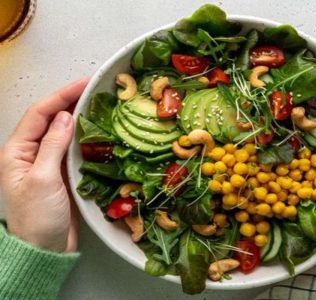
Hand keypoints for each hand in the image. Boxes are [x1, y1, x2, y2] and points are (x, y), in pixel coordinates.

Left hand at [0, 78, 88, 252]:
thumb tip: (65, 116)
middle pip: (51, 119)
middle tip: (95, 90)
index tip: (84, 83)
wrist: (45, 249)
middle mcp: (30, 153)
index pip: (39, 114)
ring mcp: (47, 163)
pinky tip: (97, 131)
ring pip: (63, 132)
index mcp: (17, 151)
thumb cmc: (37, 218)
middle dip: (71, 101)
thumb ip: (52, 146)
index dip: (61, 95)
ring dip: (79, 117)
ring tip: (99, 105)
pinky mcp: (61, 173)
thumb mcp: (42, 179)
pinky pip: (72, 148)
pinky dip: (84, 137)